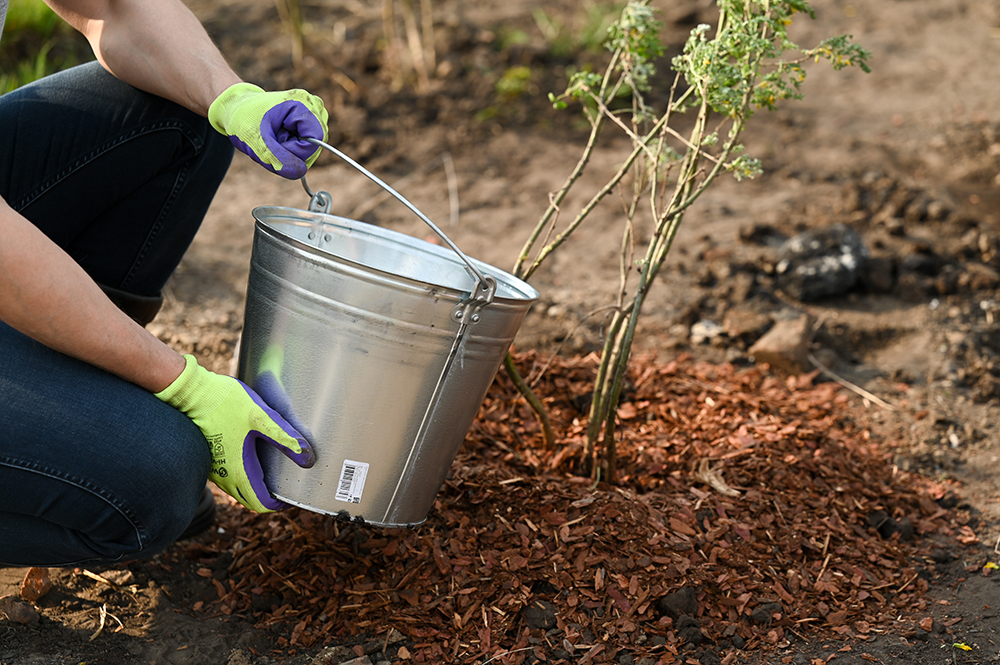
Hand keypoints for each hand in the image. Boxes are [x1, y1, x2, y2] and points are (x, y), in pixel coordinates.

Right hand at [155, 354, 315, 511]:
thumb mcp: (261, 417)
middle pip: (251, 501)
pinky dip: (244, 478)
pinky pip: (229, 479)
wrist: (191, 393)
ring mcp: (215, 469)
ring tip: (273, 474)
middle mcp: (225, 476)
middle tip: (286, 486)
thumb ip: (285, 438)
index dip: (280, 504)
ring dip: (256, 489)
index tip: (293, 495)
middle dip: (270, 499)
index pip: (262, 505)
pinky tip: (253, 459)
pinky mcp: (210, 459)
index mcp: (240, 471)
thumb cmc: (225, 403)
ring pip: (239, 491)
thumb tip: (308, 458)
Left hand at [208, 82, 328, 178]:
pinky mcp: (312, 122)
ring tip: (274, 138)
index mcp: (303, 103)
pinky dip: (292, 148)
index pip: (314, 141)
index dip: (295, 151)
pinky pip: (308, 146)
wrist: (238, 108)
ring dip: (291, 151)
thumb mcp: (257, 142)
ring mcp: (315, 113)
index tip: (275, 145)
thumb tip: (300, 172)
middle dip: (292, 152)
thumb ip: (278, 159)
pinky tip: (280, 138)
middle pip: (314, 145)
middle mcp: (314, 106)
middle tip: (272, 141)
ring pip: (311, 148)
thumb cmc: (245, 119)